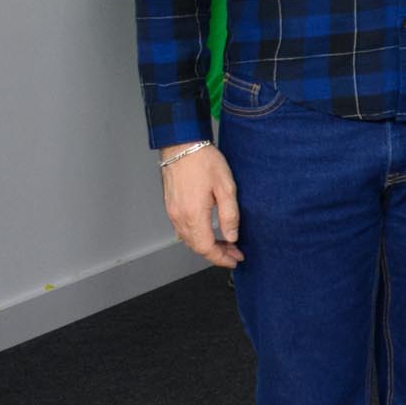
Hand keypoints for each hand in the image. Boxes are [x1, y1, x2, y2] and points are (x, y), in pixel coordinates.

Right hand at [160, 146, 241, 269]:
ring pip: (188, 240)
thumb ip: (230, 215)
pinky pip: (182, 230)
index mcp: (193, 214)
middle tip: (234, 253)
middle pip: (196, 247)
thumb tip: (232, 237)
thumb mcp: (226, 187)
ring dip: (206, 246)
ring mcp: (172, 212)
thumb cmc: (204, 161)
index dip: (221, 257)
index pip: (206, 247)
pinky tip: (210, 232)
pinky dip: (197, 236)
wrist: (182, 145)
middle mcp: (179, 216)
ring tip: (226, 244)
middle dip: (216, 254)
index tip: (235, 259)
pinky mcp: (171, 206)